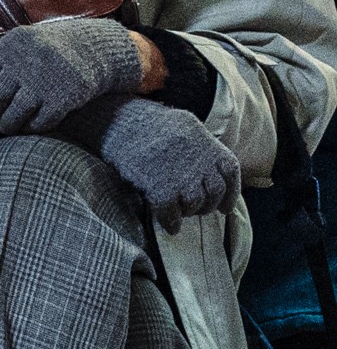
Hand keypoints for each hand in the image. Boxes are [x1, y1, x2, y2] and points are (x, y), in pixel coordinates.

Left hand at [0, 15, 145, 134]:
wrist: (94, 49)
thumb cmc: (49, 51)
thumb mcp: (23, 43)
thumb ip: (0, 62)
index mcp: (12, 45)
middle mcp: (26, 62)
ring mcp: (45, 81)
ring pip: (14, 113)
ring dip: (7, 124)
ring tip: (6, 126)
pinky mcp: (63, 98)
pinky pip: (39, 122)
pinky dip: (31, 127)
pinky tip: (30, 125)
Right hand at [82, 96, 242, 224]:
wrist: (117, 122)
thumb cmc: (145, 125)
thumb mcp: (182, 127)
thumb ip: (199, 148)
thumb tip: (208, 174)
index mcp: (206, 143)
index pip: (230, 172)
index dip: (230, 193)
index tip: (225, 207)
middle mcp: (199, 159)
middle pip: (215, 191)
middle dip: (207, 204)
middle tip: (194, 209)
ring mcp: (182, 174)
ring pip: (195, 203)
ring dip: (188, 212)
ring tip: (179, 213)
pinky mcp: (161, 186)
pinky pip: (171, 212)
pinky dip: (171, 221)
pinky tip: (169, 226)